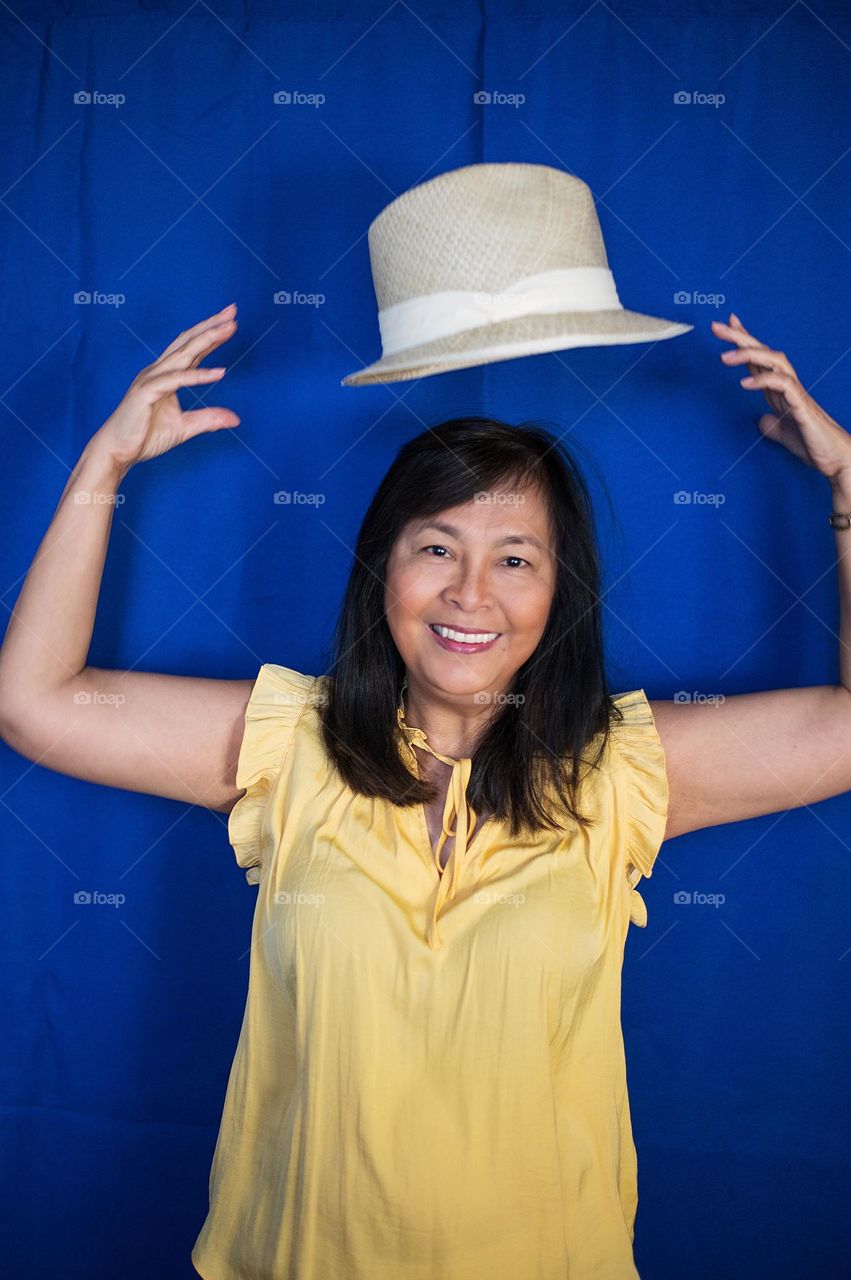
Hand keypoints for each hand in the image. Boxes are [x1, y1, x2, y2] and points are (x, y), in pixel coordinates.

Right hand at [92, 303, 239, 472]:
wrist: (117, 451)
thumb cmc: (144, 437)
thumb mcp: (184, 428)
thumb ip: (208, 420)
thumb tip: (235, 419)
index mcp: (166, 375)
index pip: (192, 349)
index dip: (211, 334)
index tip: (231, 321)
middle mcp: (158, 371)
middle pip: (188, 342)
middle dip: (211, 325)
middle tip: (233, 311)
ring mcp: (151, 379)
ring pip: (183, 353)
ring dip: (207, 339)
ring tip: (229, 328)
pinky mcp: (147, 392)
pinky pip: (177, 380)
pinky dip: (198, 376)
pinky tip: (220, 373)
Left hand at [711, 312, 850, 483]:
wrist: (834, 457)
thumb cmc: (813, 443)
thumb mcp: (783, 434)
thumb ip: (771, 424)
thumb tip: (762, 420)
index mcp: (780, 388)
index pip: (760, 359)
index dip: (744, 341)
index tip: (728, 325)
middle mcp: (787, 384)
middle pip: (763, 352)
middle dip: (740, 337)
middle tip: (717, 327)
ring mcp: (795, 392)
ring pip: (773, 361)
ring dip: (748, 355)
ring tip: (724, 356)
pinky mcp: (801, 404)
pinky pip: (782, 385)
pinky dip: (762, 381)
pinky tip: (745, 384)